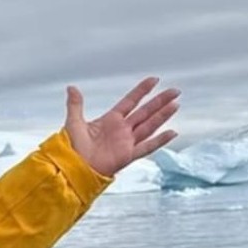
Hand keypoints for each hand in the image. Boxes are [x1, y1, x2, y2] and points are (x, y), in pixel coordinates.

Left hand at [63, 78, 178, 177]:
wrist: (74, 167)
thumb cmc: (72, 148)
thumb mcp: (74, 122)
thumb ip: (75, 104)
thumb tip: (71, 88)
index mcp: (110, 120)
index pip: (130, 101)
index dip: (142, 91)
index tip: (154, 80)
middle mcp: (121, 130)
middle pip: (145, 112)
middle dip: (160, 101)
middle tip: (174, 91)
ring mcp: (126, 142)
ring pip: (149, 126)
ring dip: (163, 116)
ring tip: (176, 104)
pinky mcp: (128, 155)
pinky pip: (147, 147)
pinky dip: (160, 140)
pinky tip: (172, 132)